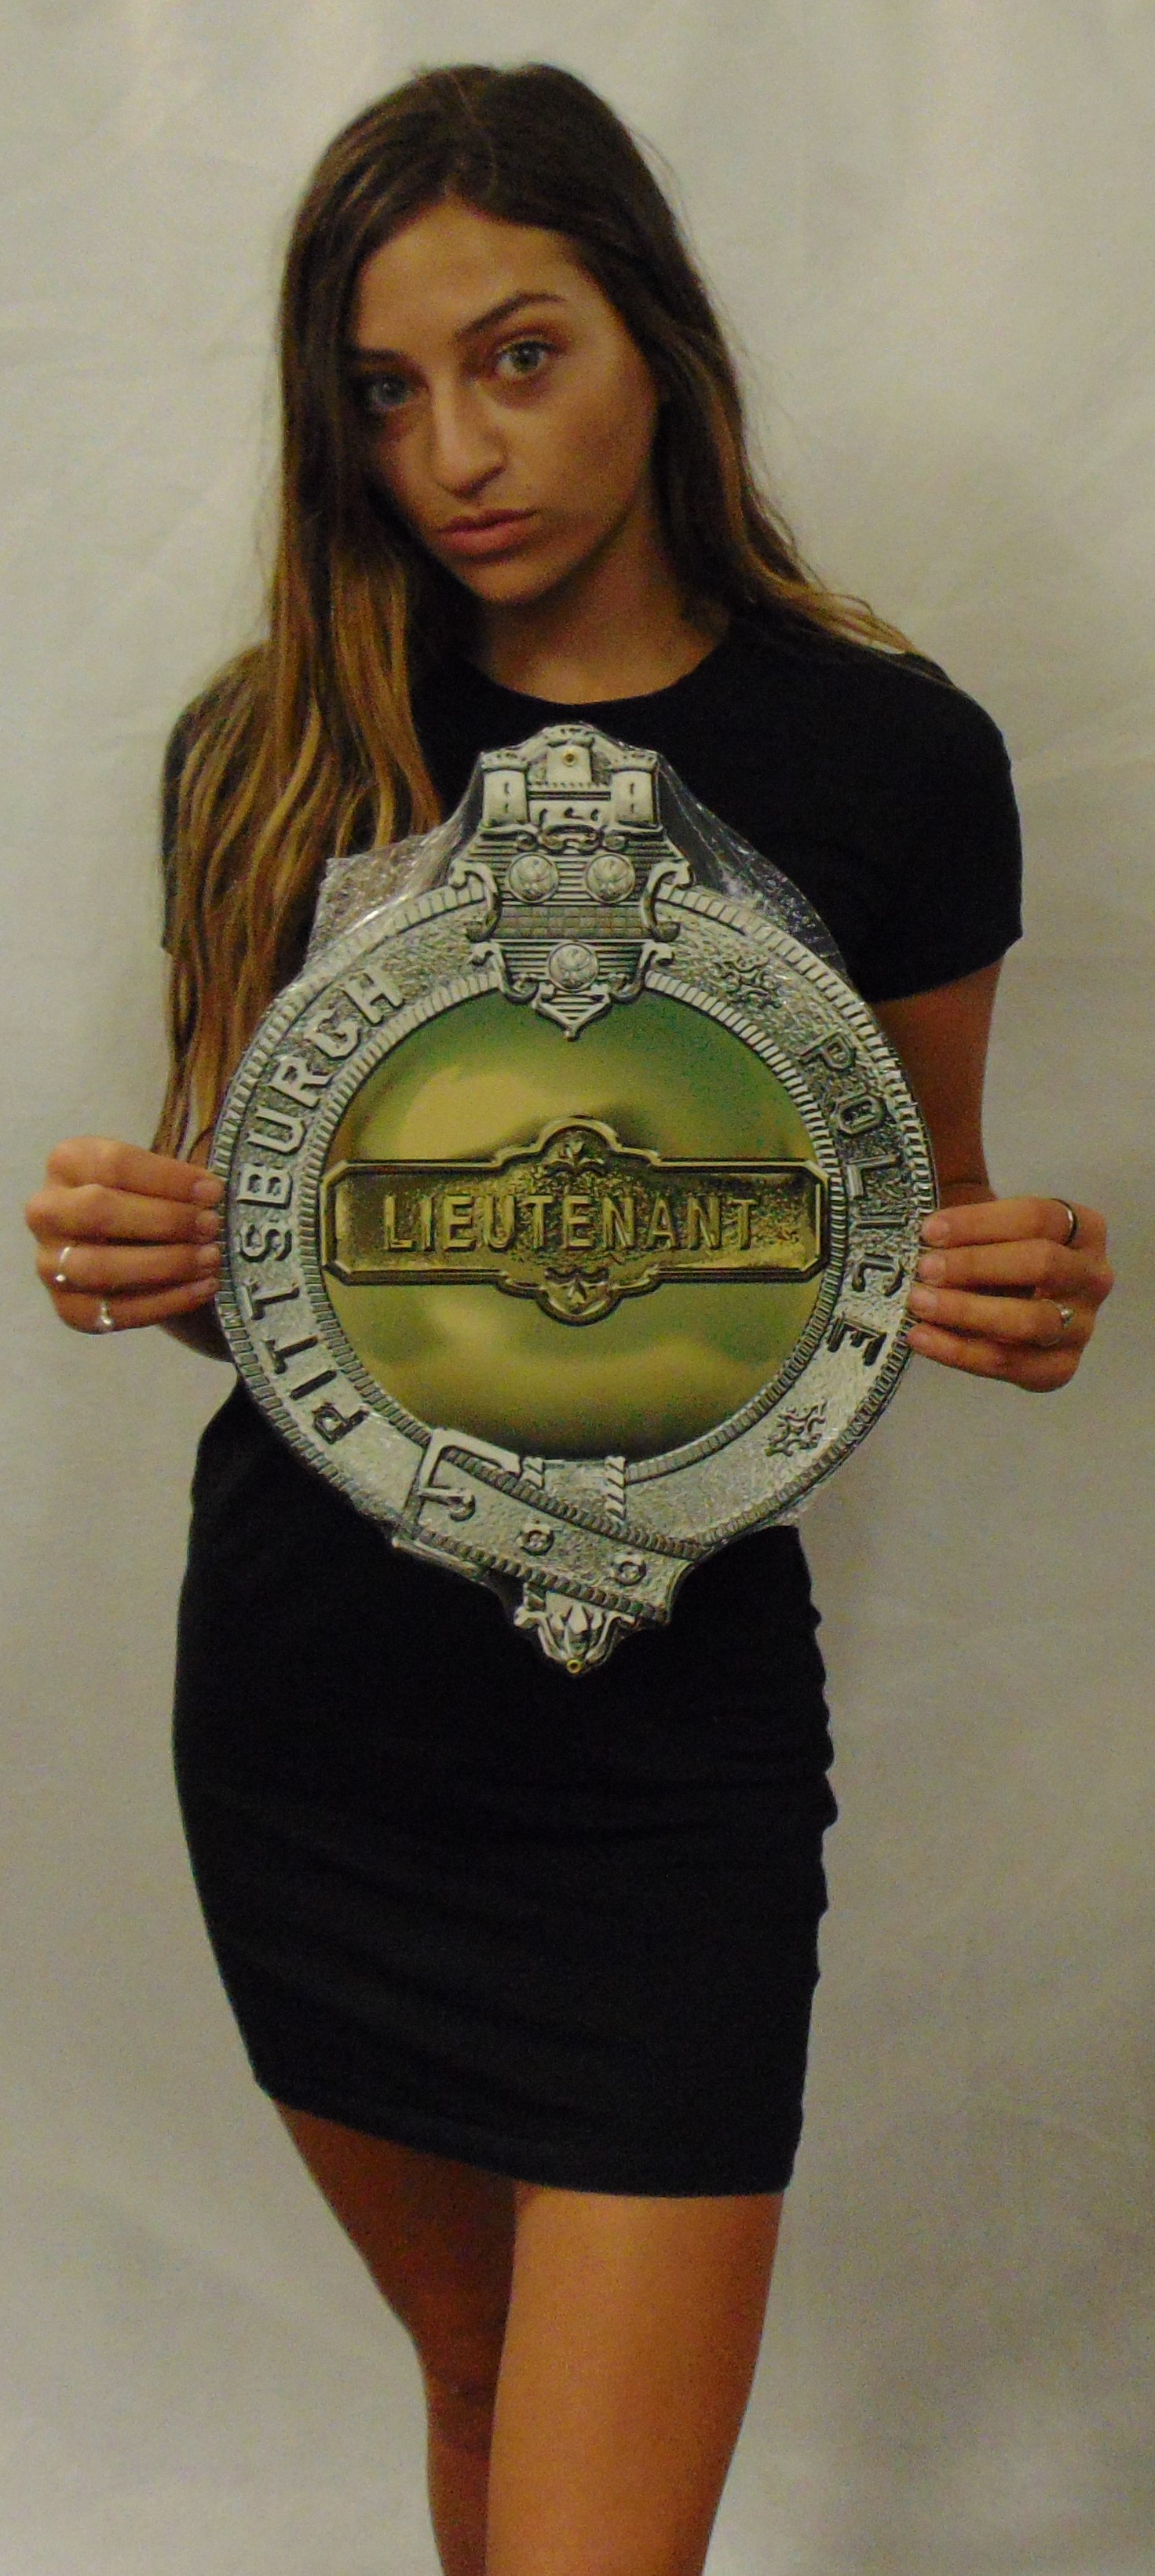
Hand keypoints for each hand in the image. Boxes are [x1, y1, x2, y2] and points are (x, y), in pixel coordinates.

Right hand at [25, 1137, 223, 1334]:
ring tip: (210, 1258)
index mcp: (66, 1164)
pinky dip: (167, 1302)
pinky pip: (116, 1311)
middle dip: (164, 1220)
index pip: (114, 1165)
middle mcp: (46, 1212)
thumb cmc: (138, 1198)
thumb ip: (172, 1181)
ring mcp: (51, 1264)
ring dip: (165, 1264)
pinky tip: (203, 1288)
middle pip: (99, 1212)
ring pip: (101, 1268)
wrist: (113, 1243)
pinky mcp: (69, 1308)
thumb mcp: (147, 1175)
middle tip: (210, 1225)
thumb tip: (209, 1194)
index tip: (213, 1191)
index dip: (168, 1179)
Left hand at [905, 1197, 1112, 1389]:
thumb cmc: (997, 1253)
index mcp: (1085, 1230)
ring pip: (1030, 1321)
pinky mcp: (1060, 1367)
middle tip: (925, 1268)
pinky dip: (958, 1352)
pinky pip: (1009, 1363)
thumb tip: (928, 1236)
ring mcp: (1082, 1326)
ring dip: (967, 1311)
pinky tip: (921, 1337)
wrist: (1008, 1296)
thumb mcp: (993, 1228)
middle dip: (976, 1265)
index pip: (1039, 1217)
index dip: (981, 1223)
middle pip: (1042, 1264)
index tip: (930, 1230)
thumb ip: (970, 1223)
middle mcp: (1093, 1277)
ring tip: (919, 1302)